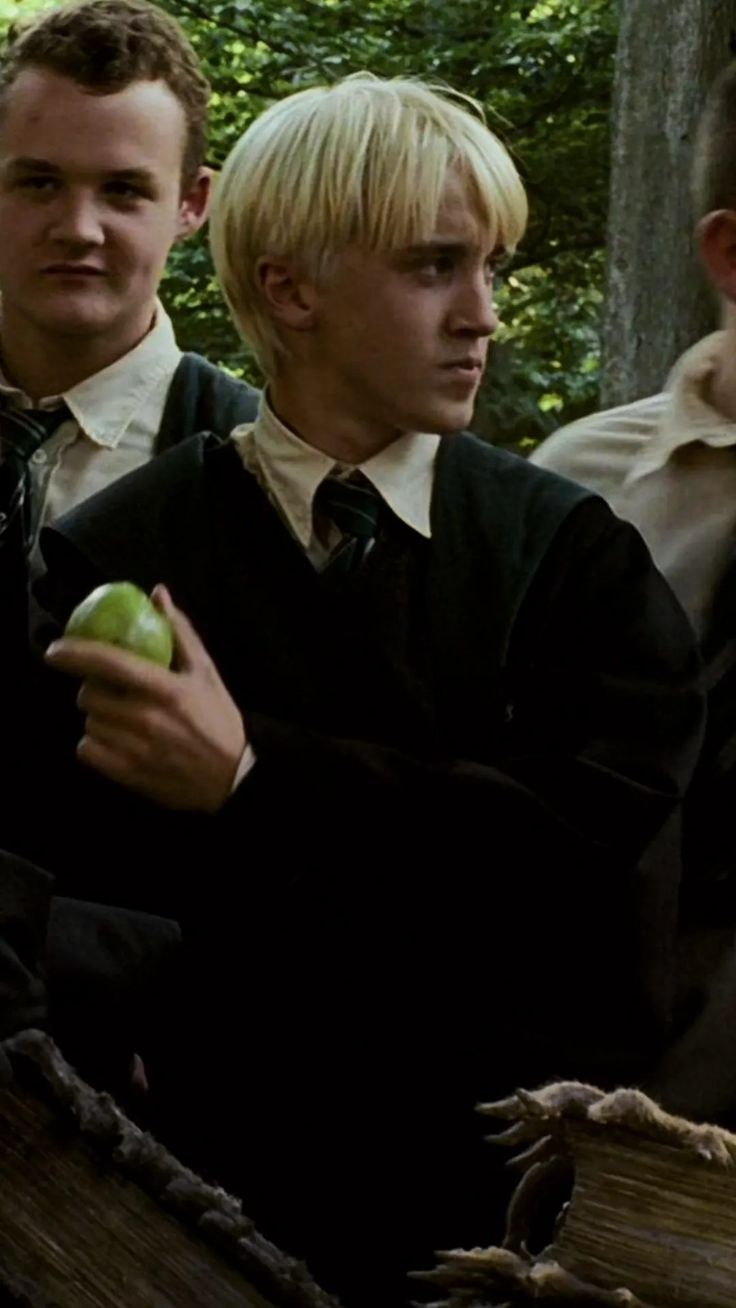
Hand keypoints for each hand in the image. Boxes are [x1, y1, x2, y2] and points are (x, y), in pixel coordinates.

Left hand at [45, 585, 245, 812]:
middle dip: (93, 688)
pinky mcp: (128, 773)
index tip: (55, 650)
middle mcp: (146, 718)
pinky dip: (94, 745)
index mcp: (166, 689)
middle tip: (111, 690)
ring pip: (88, 723)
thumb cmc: (218, 718)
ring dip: (97, 717)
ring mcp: (135, 749)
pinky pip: (87, 751)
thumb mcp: (205, 671)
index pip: (109, 663)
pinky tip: (115, 740)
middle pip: (89, 695)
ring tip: (119, 717)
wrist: (233, 775)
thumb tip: (157, 593)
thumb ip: (180, 631)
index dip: (76, 653)